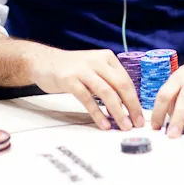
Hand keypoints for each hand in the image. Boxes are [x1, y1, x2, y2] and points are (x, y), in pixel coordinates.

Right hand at [28, 48, 143, 131]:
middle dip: (132, 106)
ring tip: (124, 126)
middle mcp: (97, 61)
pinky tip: (104, 124)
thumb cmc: (71, 68)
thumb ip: (108, 80)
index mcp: (107, 58)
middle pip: (120, 85)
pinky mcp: (69, 79)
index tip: (140, 116)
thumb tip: (126, 104)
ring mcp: (83, 70)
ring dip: (118, 111)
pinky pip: (88, 99)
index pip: (126, 81)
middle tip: (137, 123)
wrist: (43, 61)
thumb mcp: (93, 68)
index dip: (135, 100)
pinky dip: (97, 113)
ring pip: (106, 92)